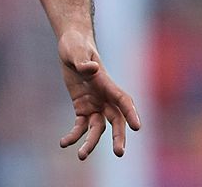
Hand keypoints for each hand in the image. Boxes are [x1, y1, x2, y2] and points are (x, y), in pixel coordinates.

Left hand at [57, 29, 140, 159]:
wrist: (71, 46)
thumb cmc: (76, 46)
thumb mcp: (76, 51)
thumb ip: (83, 62)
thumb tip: (92, 68)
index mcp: (106, 83)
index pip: (123, 100)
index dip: (131, 113)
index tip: (138, 127)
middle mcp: (104, 97)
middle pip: (116, 120)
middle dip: (118, 137)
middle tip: (119, 153)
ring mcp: (94, 104)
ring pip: (98, 128)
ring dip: (91, 142)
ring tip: (81, 155)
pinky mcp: (82, 108)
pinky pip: (80, 125)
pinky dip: (73, 135)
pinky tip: (63, 143)